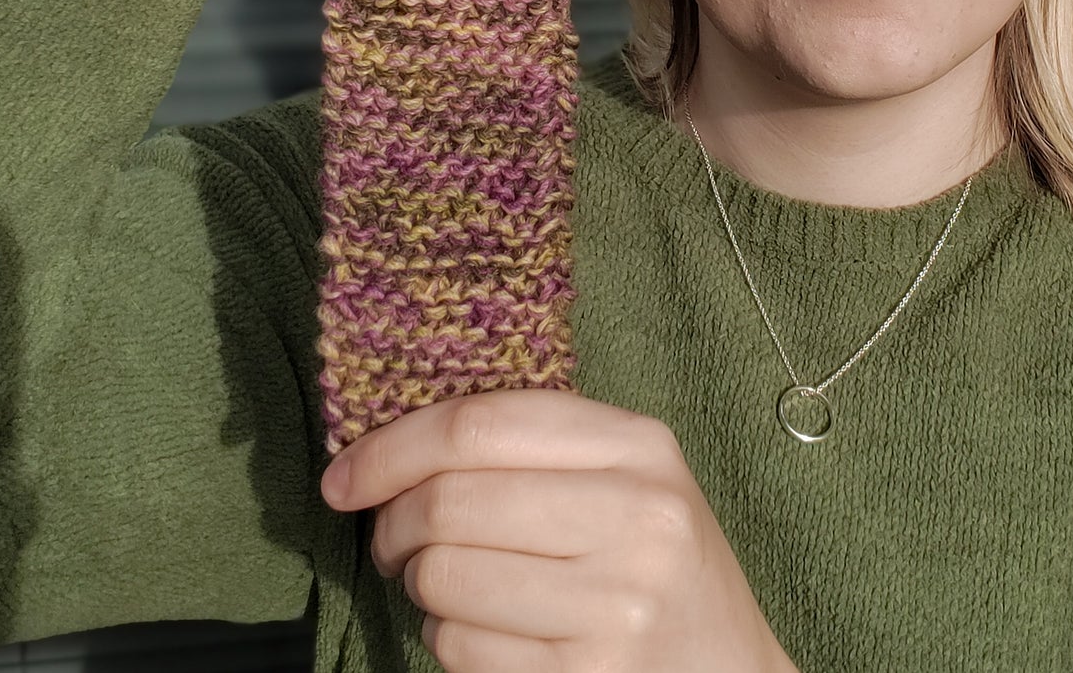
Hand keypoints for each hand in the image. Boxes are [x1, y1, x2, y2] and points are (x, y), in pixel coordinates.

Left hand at [319, 388, 795, 672]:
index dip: (393, 446)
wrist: (728, 669)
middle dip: (394, 523)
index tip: (344, 475)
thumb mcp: (626, 477)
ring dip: (419, 584)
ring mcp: (615, 603)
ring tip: (449, 583)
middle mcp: (635, 516)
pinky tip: (486, 629)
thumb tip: (388, 450)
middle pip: (449, 501)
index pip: (482, 424)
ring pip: (443, 577)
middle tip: (395, 539)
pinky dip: (448, 638)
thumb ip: (533, 446)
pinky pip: (460, 646)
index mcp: (640, 445)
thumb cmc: (657, 561)